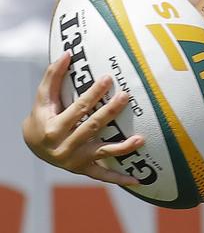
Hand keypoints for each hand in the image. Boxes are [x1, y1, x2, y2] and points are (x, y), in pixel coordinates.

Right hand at [21, 52, 143, 184]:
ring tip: (141, 139)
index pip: (77, 108)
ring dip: (122, 148)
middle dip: (110, 112)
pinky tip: (138, 180)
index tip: (109, 78)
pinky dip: (119, 179)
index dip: (93, 93)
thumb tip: (67, 52)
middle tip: (126, 96)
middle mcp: (63, 147)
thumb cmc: (42, 115)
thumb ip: (53, 76)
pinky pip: (103, 175)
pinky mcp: (83, 170)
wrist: (33, 146)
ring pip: (102, 152)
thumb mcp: (43, 98)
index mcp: (53, 128)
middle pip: (92, 127)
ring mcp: (74, 161)